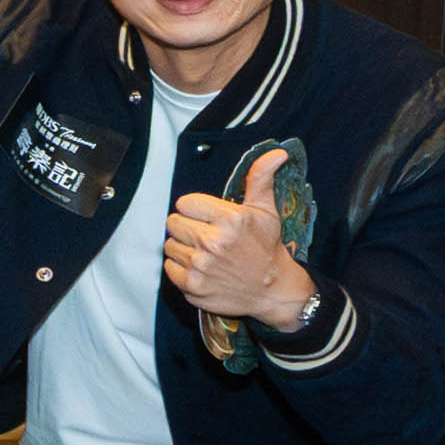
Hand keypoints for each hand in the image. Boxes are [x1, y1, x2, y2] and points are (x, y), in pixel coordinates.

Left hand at [161, 147, 319, 331]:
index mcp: (230, 220)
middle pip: (173, 223)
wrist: (273, 290)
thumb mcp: (266, 212)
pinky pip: (168, 267)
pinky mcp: (193, 286)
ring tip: (204, 252)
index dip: (195, 209)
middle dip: (187, 226)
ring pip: (169, 245)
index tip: (207, 217)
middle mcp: (214, 243)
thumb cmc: (267, 249)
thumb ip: (261, 179)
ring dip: (183, 247)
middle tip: (205, 235)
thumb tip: (275, 153)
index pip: (185, 203)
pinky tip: (199, 267)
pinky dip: (180, 267)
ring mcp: (202, 266)